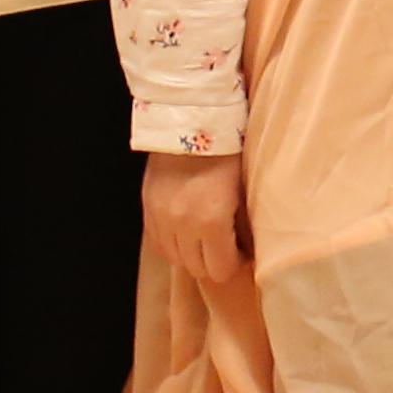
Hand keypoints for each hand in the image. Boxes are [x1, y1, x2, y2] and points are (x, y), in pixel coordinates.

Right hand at [142, 146, 247, 291]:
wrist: (191, 123)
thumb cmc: (227, 153)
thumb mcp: (242, 191)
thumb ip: (239, 225)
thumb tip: (245, 249)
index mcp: (211, 222)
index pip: (220, 270)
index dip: (235, 266)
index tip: (242, 255)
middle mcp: (182, 226)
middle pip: (196, 269)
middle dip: (214, 263)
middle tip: (226, 248)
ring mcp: (161, 219)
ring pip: (175, 259)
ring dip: (192, 255)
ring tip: (205, 240)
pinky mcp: (147, 209)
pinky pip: (158, 243)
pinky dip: (172, 244)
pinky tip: (185, 233)